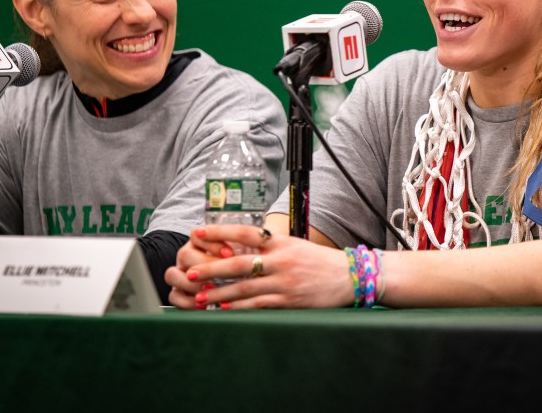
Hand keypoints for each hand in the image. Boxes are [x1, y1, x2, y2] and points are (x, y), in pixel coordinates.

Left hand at [166, 224, 355, 309]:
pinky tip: (225, 309)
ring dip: (220, 293)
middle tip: (192, 272)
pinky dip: (240, 308)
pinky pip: (259, 305)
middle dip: (212, 268)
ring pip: (245, 288)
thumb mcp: (295, 245)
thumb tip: (241, 245)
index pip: (245, 232)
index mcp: (280, 242)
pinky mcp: (290, 301)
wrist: (349, 276)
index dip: (220, 231)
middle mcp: (281, 260)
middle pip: (239, 263)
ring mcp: (285, 282)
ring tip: (200, 297)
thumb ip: (270, 246)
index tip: (198, 232)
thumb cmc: (319, 261)